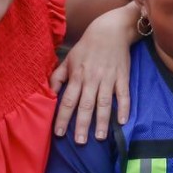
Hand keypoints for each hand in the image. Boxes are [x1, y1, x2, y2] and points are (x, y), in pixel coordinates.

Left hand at [50, 3, 135, 142]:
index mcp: (77, 76)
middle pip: (86, 105)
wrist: (111, 30)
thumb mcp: (68, 59)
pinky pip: (124, 95)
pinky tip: (122, 122)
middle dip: (82, 124)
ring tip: (100, 137)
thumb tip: (49, 93)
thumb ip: (58, 77)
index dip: (63, 117)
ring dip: (102, 121)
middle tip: (80, 142)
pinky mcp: (123, 77)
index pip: (68, 100)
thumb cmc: (87, 46)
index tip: (59, 133)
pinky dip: (124, 108)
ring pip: (104, 103)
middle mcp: (92, 79)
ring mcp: (109, 79)